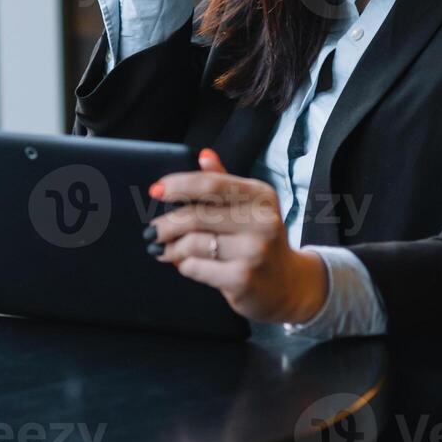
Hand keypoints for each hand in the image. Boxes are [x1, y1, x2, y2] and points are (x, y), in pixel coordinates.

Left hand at [145, 148, 328, 324]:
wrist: (288, 286)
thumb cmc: (260, 241)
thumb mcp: (249, 207)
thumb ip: (224, 182)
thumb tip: (204, 155)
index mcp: (260, 196)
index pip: (211, 185)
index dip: (179, 186)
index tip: (156, 190)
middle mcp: (261, 221)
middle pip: (196, 216)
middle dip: (167, 225)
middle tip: (152, 231)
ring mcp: (254, 251)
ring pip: (192, 244)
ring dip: (172, 249)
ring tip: (166, 250)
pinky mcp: (243, 279)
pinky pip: (196, 268)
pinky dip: (184, 266)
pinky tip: (186, 264)